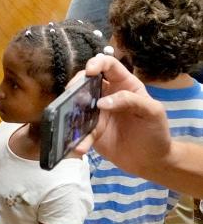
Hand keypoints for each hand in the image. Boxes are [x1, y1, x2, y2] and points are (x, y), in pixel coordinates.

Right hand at [76, 54, 172, 170]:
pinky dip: (77, 137)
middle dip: (77, 84)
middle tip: (71, 93)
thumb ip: (131, 100)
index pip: (109, 65)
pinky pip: (79, 129)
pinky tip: (80, 145)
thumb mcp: (152, 112)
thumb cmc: (156, 132)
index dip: (97, 63)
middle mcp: (108, 95)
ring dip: (70, 108)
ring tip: (66, 116)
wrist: (151, 160)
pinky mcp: (91, 130)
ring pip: (78, 103)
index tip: (90, 72)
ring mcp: (97, 113)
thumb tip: (101, 102)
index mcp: (125, 85)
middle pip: (87, 81)